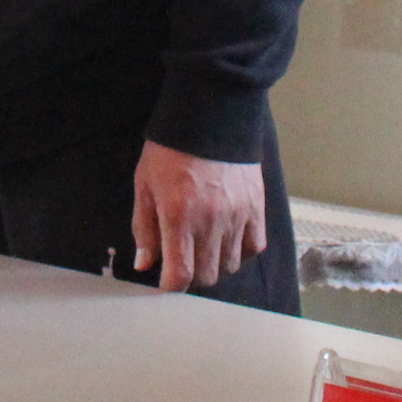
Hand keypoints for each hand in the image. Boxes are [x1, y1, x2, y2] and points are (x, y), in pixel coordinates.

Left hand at [134, 142, 266, 293]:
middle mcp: (211, 221)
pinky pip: (255, 246)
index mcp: (179, 216)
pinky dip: (241, 250)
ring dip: (215, 263)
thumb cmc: (170, 149)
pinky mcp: (256, 206)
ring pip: (231, 265)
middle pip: (207, 276)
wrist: (209, 115)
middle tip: (183, 259)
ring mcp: (237, 215)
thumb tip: (144, 265)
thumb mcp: (145, 186)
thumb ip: (144, 229)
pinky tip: (228, 237)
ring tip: (205, 245)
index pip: (181, 275)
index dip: (171, 286)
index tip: (166, 281)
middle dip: (191, 275)